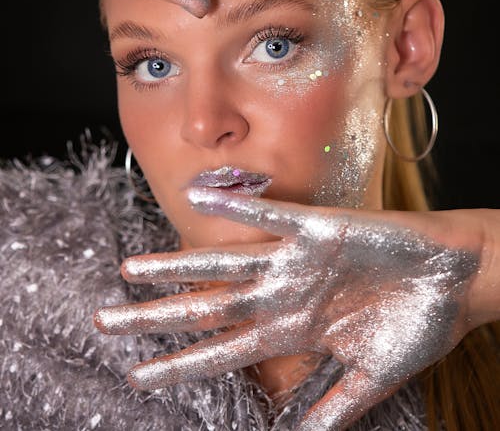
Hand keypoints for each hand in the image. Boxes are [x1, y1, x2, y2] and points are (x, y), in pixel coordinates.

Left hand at [94, 191, 484, 429]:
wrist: (453, 278)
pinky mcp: (318, 229)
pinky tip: (201, 195)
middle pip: (208, 308)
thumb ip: (332, 408)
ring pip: (224, 264)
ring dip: (178, 265)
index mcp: (293, 329)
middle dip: (157, 317)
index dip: (181, 362)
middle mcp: (283, 294)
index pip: (223, 349)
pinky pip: (270, 215)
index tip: (139, 375)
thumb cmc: (416, 323)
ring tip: (131, 268)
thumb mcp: (371, 377)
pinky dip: (238, 205)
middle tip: (105, 322)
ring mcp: (296, 261)